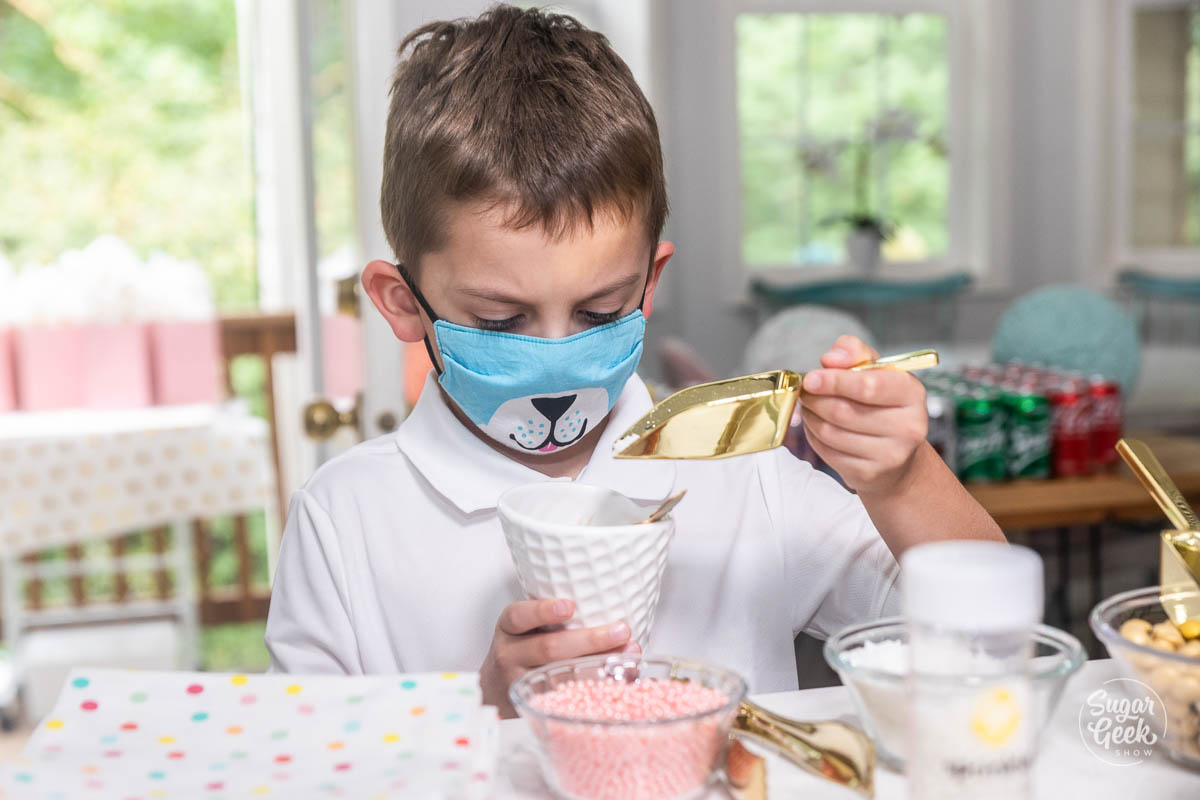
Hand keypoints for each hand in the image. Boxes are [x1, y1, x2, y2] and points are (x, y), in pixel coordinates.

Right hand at [480, 598, 638, 717]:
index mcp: (509, 628)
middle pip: (549, 648)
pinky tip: (619, 677)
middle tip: (621, 630)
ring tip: (629, 652)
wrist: (496, 688)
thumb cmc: (522, 648)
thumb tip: (609, 602)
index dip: (544, 611)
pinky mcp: (536, 704)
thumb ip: (551, 616)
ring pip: (562, 674)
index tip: (570, 606)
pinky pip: (569, 696)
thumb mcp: (524, 627)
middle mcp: (510, 655)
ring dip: (601, 662)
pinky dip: (597, 685)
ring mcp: (521, 683)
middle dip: (590, 639)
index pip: (519, 616)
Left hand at [799, 335, 927, 494]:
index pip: (868, 386)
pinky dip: (814, 437)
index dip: (834, 381)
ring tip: (810, 408)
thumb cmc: (881, 403)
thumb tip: (830, 358)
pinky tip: (818, 427)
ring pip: (831, 432)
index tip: (811, 378)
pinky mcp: (870, 474)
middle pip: (844, 411)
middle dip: (815, 400)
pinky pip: (828, 452)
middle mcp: (908, 426)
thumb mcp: (875, 370)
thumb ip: (853, 353)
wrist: (897, 454)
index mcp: (912, 393)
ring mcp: (891, 455)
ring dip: (811, 417)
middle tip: (805, 392)